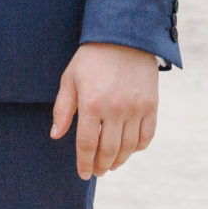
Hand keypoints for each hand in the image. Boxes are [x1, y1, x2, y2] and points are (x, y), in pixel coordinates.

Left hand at [50, 43, 157, 179]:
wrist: (124, 36)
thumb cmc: (92, 58)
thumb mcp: (70, 78)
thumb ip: (63, 109)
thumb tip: (56, 135)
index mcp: (91, 104)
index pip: (86, 144)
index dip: (84, 163)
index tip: (83, 173)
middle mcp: (115, 109)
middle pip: (108, 150)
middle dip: (101, 166)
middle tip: (97, 172)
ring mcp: (136, 108)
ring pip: (128, 147)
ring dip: (119, 161)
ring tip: (111, 165)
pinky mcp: (152, 105)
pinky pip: (147, 136)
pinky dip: (138, 147)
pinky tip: (129, 150)